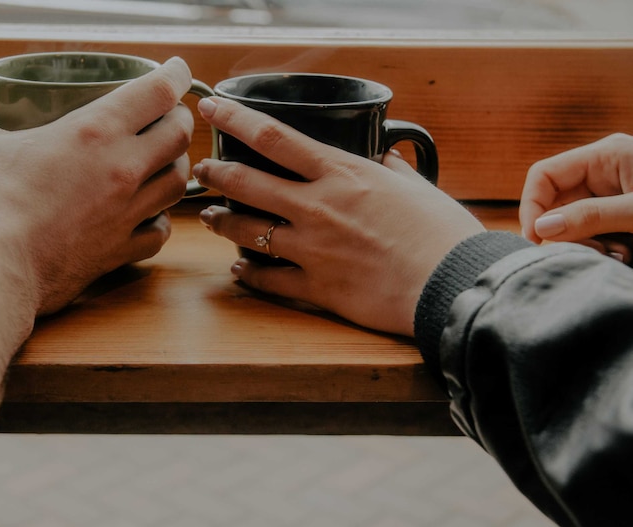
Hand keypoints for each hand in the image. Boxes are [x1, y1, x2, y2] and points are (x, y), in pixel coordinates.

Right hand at [0, 57, 193, 314]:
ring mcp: (126, 213)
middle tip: (168, 117)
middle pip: (179, 136)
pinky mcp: (119, 251)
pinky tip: (147, 218)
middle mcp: (122, 169)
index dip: (175, 74)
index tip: (177, 70)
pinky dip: (159, 222)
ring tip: (162, 164)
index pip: (158, 92)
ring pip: (177, 184)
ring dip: (175, 168)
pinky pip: (158, 233)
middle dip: (179, 120)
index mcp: (94, 131)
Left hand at [193, 97, 484, 336]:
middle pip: (247, 183)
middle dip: (216, 173)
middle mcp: (317, 207)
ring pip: (246, 231)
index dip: (234, 119)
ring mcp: (312, 249)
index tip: (212, 109)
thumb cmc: (442, 234)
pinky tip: (238, 269)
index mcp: (341, 174)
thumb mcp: (417, 188)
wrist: (452, 285)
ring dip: (221, 222)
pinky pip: (268, 280)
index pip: (273, 137)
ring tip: (211, 217)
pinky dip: (248, 274)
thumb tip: (388, 159)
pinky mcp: (316, 287)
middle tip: (203, 170)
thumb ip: (393, 171)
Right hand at [519, 133, 632, 261]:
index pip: (544, 175)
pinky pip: (594, 231)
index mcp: (605, 156)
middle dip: (565, 232)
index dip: (531, 206)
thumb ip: (590, 216)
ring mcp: (612, 192)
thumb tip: (540, 228)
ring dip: (587, 244)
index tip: (535, 239)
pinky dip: (602, 247)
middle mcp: (604, 171)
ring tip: (618, 255)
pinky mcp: (620, 213)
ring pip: (573, 222)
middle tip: (590, 253)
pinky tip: (624, 254)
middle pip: (556, 202)